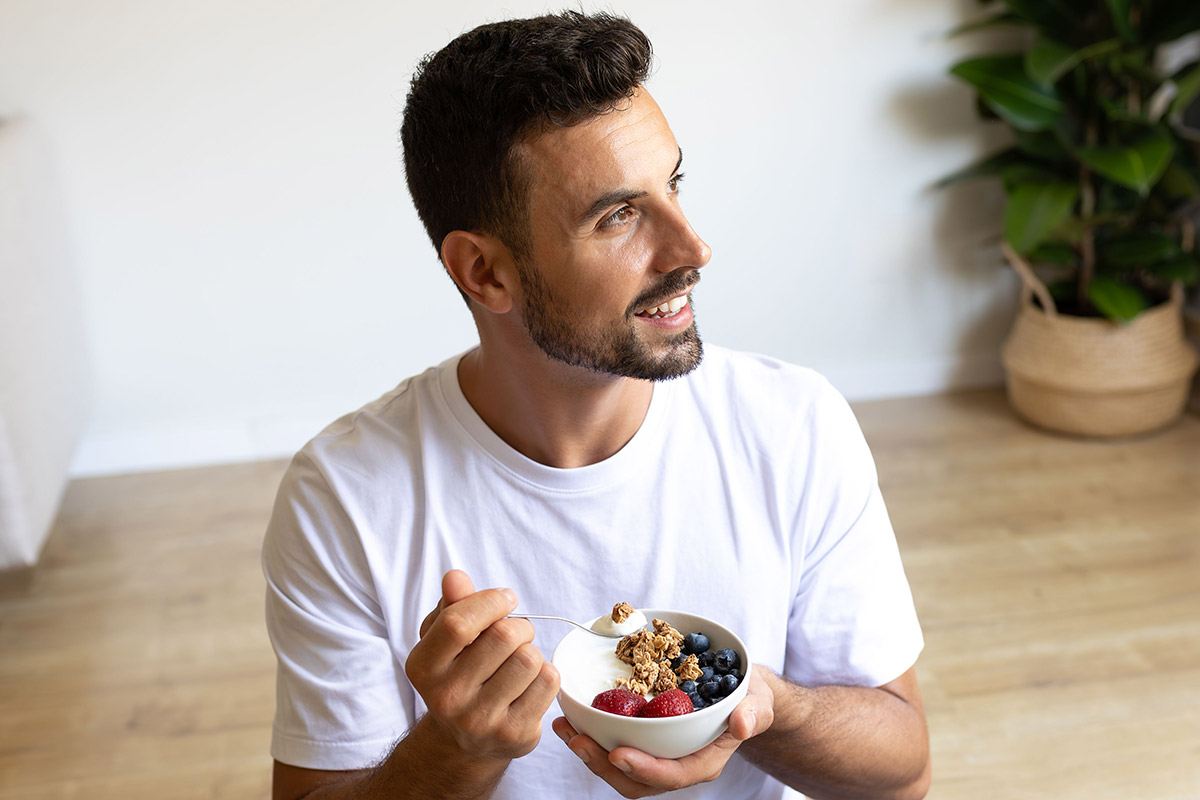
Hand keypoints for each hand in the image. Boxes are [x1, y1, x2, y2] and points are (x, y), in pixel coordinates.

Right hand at [405, 570, 560, 762]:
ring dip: (531, 649)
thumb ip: (451, 604)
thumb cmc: (456, 673)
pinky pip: (548, 682)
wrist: (464, 739)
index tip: (505, 599)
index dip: (490, 602)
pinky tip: (529, 682)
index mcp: (423, 668)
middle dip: (519, 624)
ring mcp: (481, 720)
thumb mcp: (443, 638)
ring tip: (519, 659)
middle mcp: (447, 698)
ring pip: (529, 658)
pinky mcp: (515, 734)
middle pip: (503, 636)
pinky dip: (545, 673)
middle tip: (516, 632)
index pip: (458, 623)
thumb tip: (455, 577)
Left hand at [552, 668, 774, 797]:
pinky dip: (590, 735)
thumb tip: (743, 724)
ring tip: (564, 728)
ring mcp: (657, 755)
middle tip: (576, 740)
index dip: (643, 769)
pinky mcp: (642, 740)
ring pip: (618, 768)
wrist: (739, 692)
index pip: (670, 776)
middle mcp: (676, 764)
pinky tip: (571, 717)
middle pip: (635, 780)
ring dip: (588, 752)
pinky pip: (613, 746)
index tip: (617, 754)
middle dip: (602, 765)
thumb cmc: (750, 697)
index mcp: (702, 762)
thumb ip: (755, 712)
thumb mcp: (760, 701)